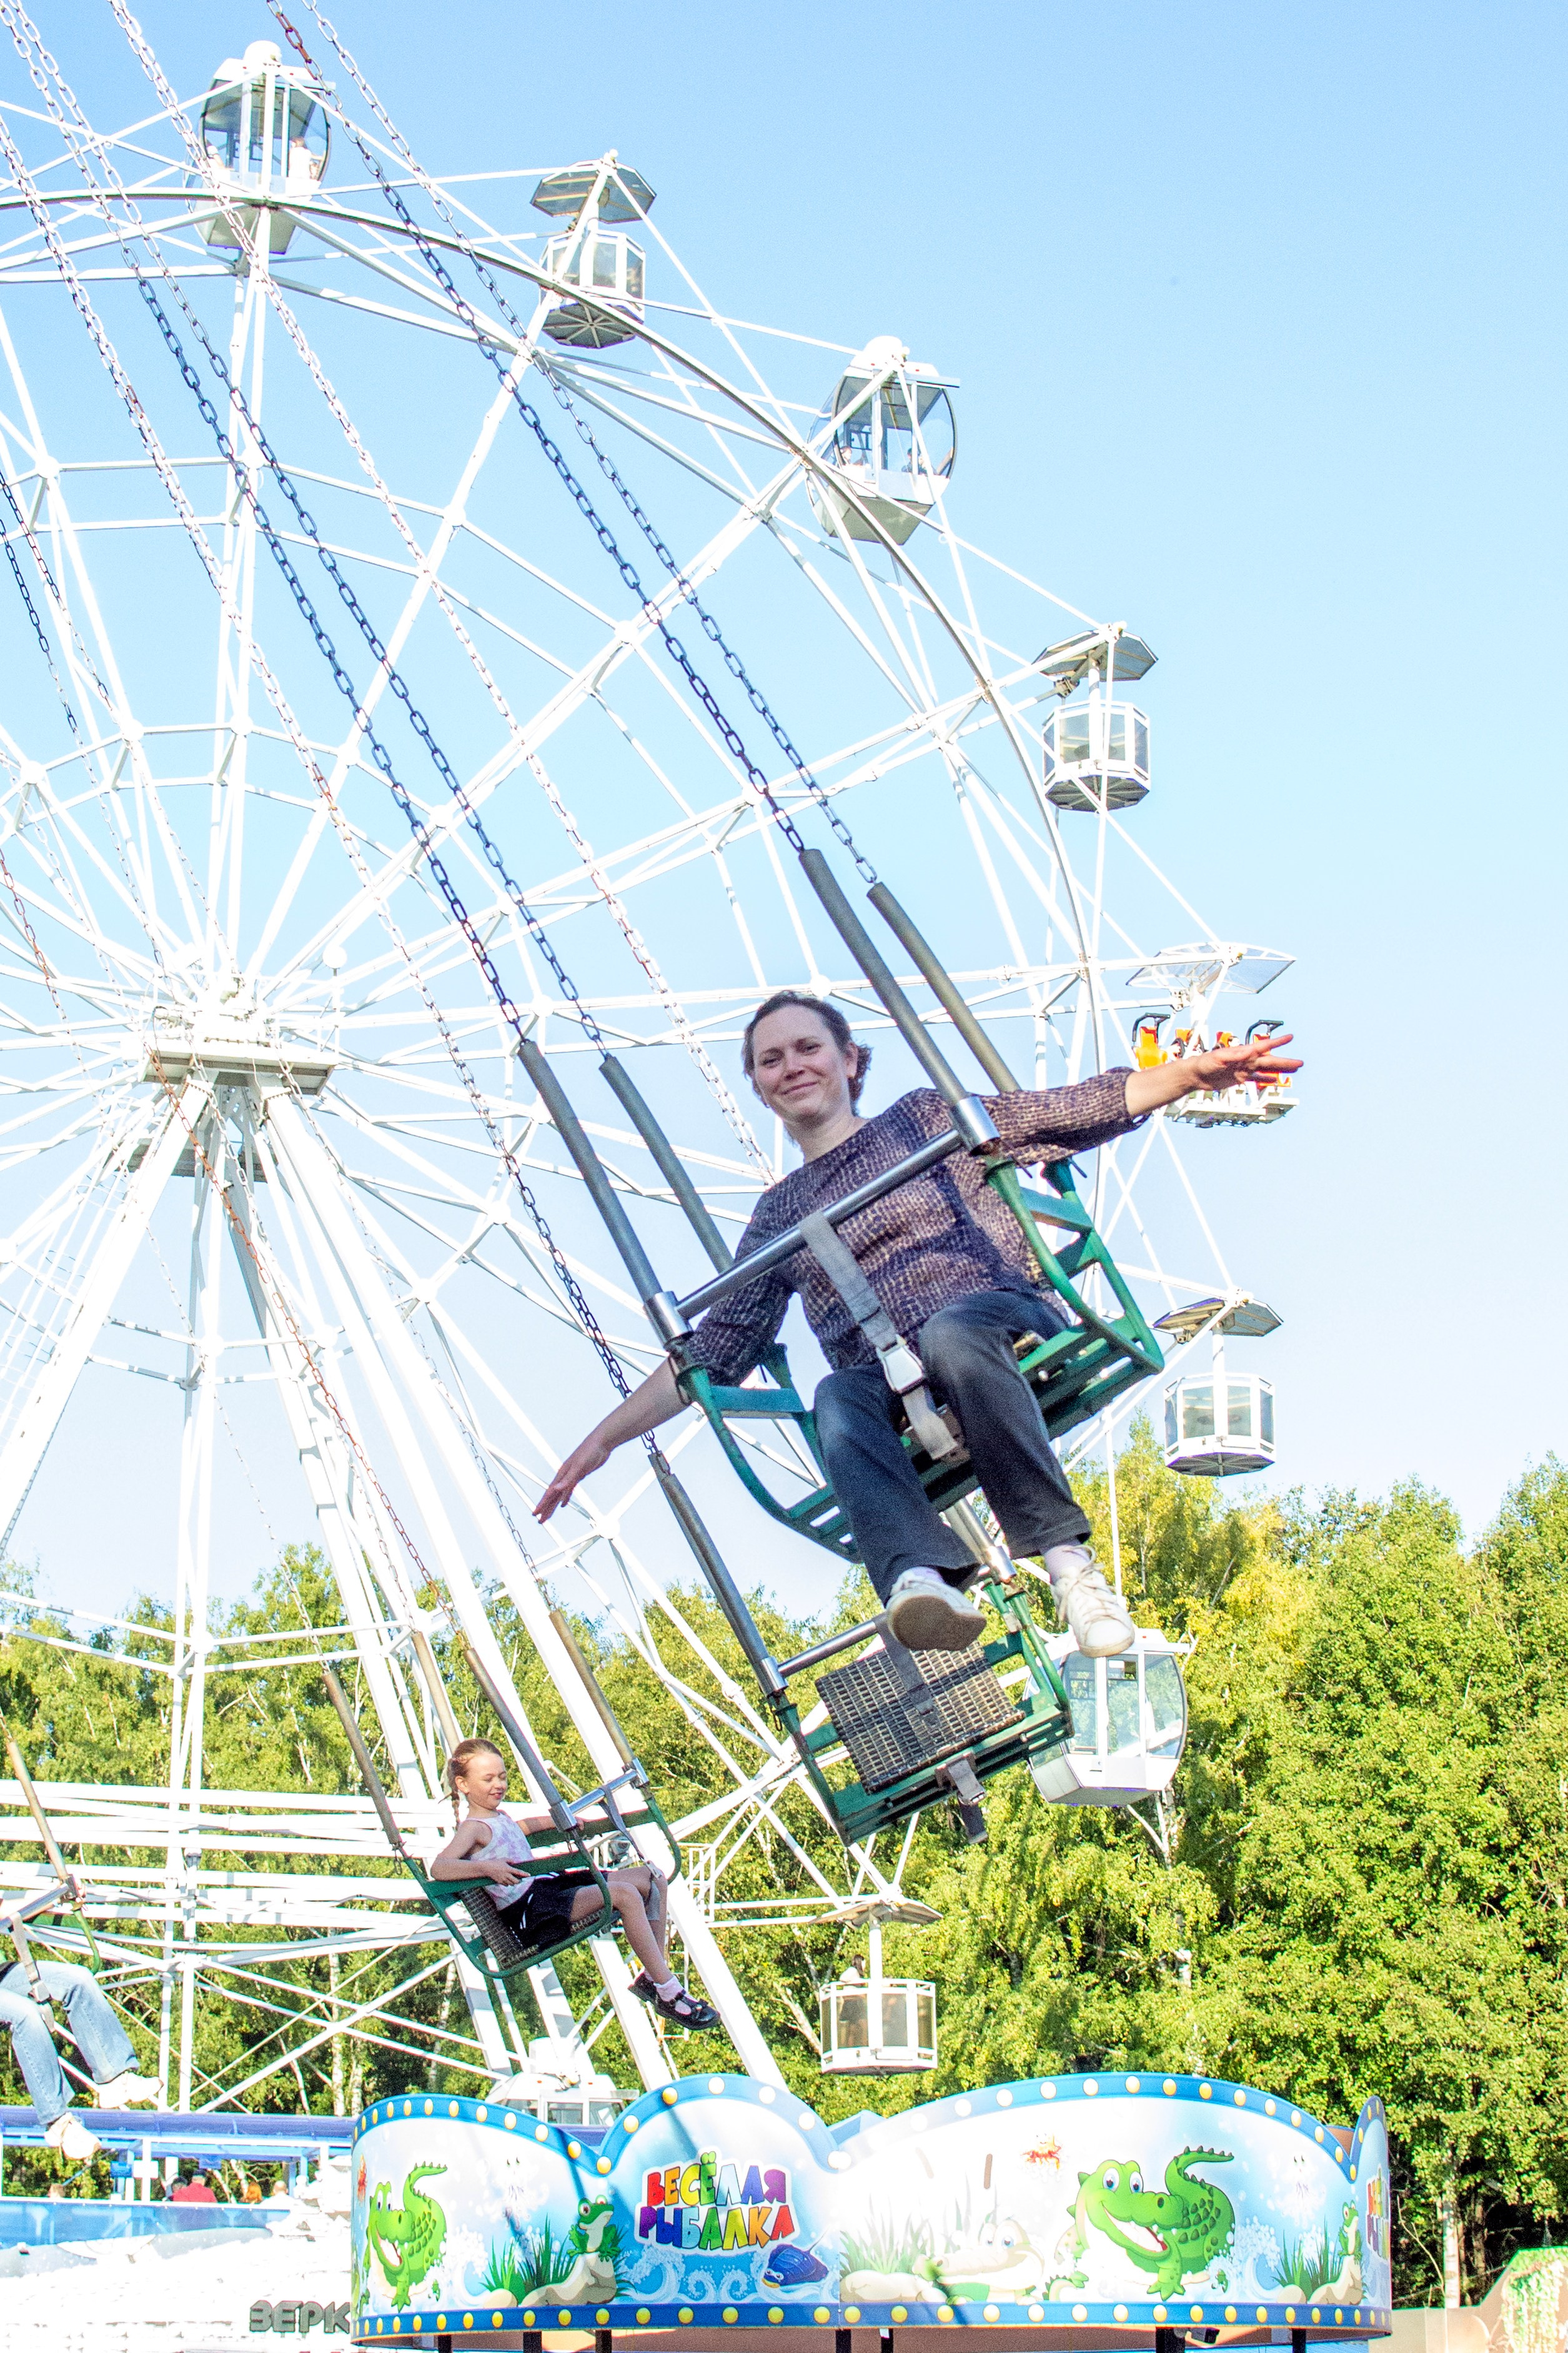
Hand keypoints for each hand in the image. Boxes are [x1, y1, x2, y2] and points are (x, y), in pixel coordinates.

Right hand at [483, 1858, 522, 1886]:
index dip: (524, 1874)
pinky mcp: (499, 1882)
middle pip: (515, 1881)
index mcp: (508, 1869)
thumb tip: (515, 1862)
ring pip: (511, 1884)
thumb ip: (510, 1860)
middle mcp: (506, 1875)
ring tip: (514, 1880)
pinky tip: (508, 1881)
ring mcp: (503, 1879)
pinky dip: (508, 1884)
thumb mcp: (503, 1859)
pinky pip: (506, 1885)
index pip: (518, 1872)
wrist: (487, 1868)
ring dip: (513, 1883)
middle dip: (519, 1881)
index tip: (529, 1875)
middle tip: (520, 1879)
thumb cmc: (495, 1862)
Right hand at [535, 1430, 613, 1522]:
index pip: (549, 1492)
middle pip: (553, 1496)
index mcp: (562, 1474)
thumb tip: (556, 1489)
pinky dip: (565, 1498)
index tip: (535, 1513)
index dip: (542, 1504)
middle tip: (540, 1521)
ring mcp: (572, 1476)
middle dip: (546, 1508)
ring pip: (560, 1495)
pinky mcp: (579, 1476)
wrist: (601, 1443)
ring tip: (548, 1515)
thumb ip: (568, 1478)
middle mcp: (564, 1476)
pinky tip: (563, 1504)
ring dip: (554, 1505)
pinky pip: (569, 1491)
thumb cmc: (590, 1451)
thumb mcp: (580, 1465)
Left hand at [1182, 1029, 1301, 1094]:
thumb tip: (1248, 1051)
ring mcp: (1244, 1069)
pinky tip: (1275, 1080)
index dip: (1277, 1042)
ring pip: (1266, 1069)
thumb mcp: (1218, 1058)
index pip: (1263, 1046)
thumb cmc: (1204, 1063)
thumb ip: (1233, 1055)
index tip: (1290, 1037)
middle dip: (1285, 1062)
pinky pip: (1256, 1078)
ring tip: (1294, 1069)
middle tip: (1301, 1062)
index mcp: (1243, 1052)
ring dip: (1280, 1070)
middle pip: (1270, 1061)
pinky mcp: (1239, 1078)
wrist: (1195, 1074)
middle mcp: (1246, 1060)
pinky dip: (1266, 1079)